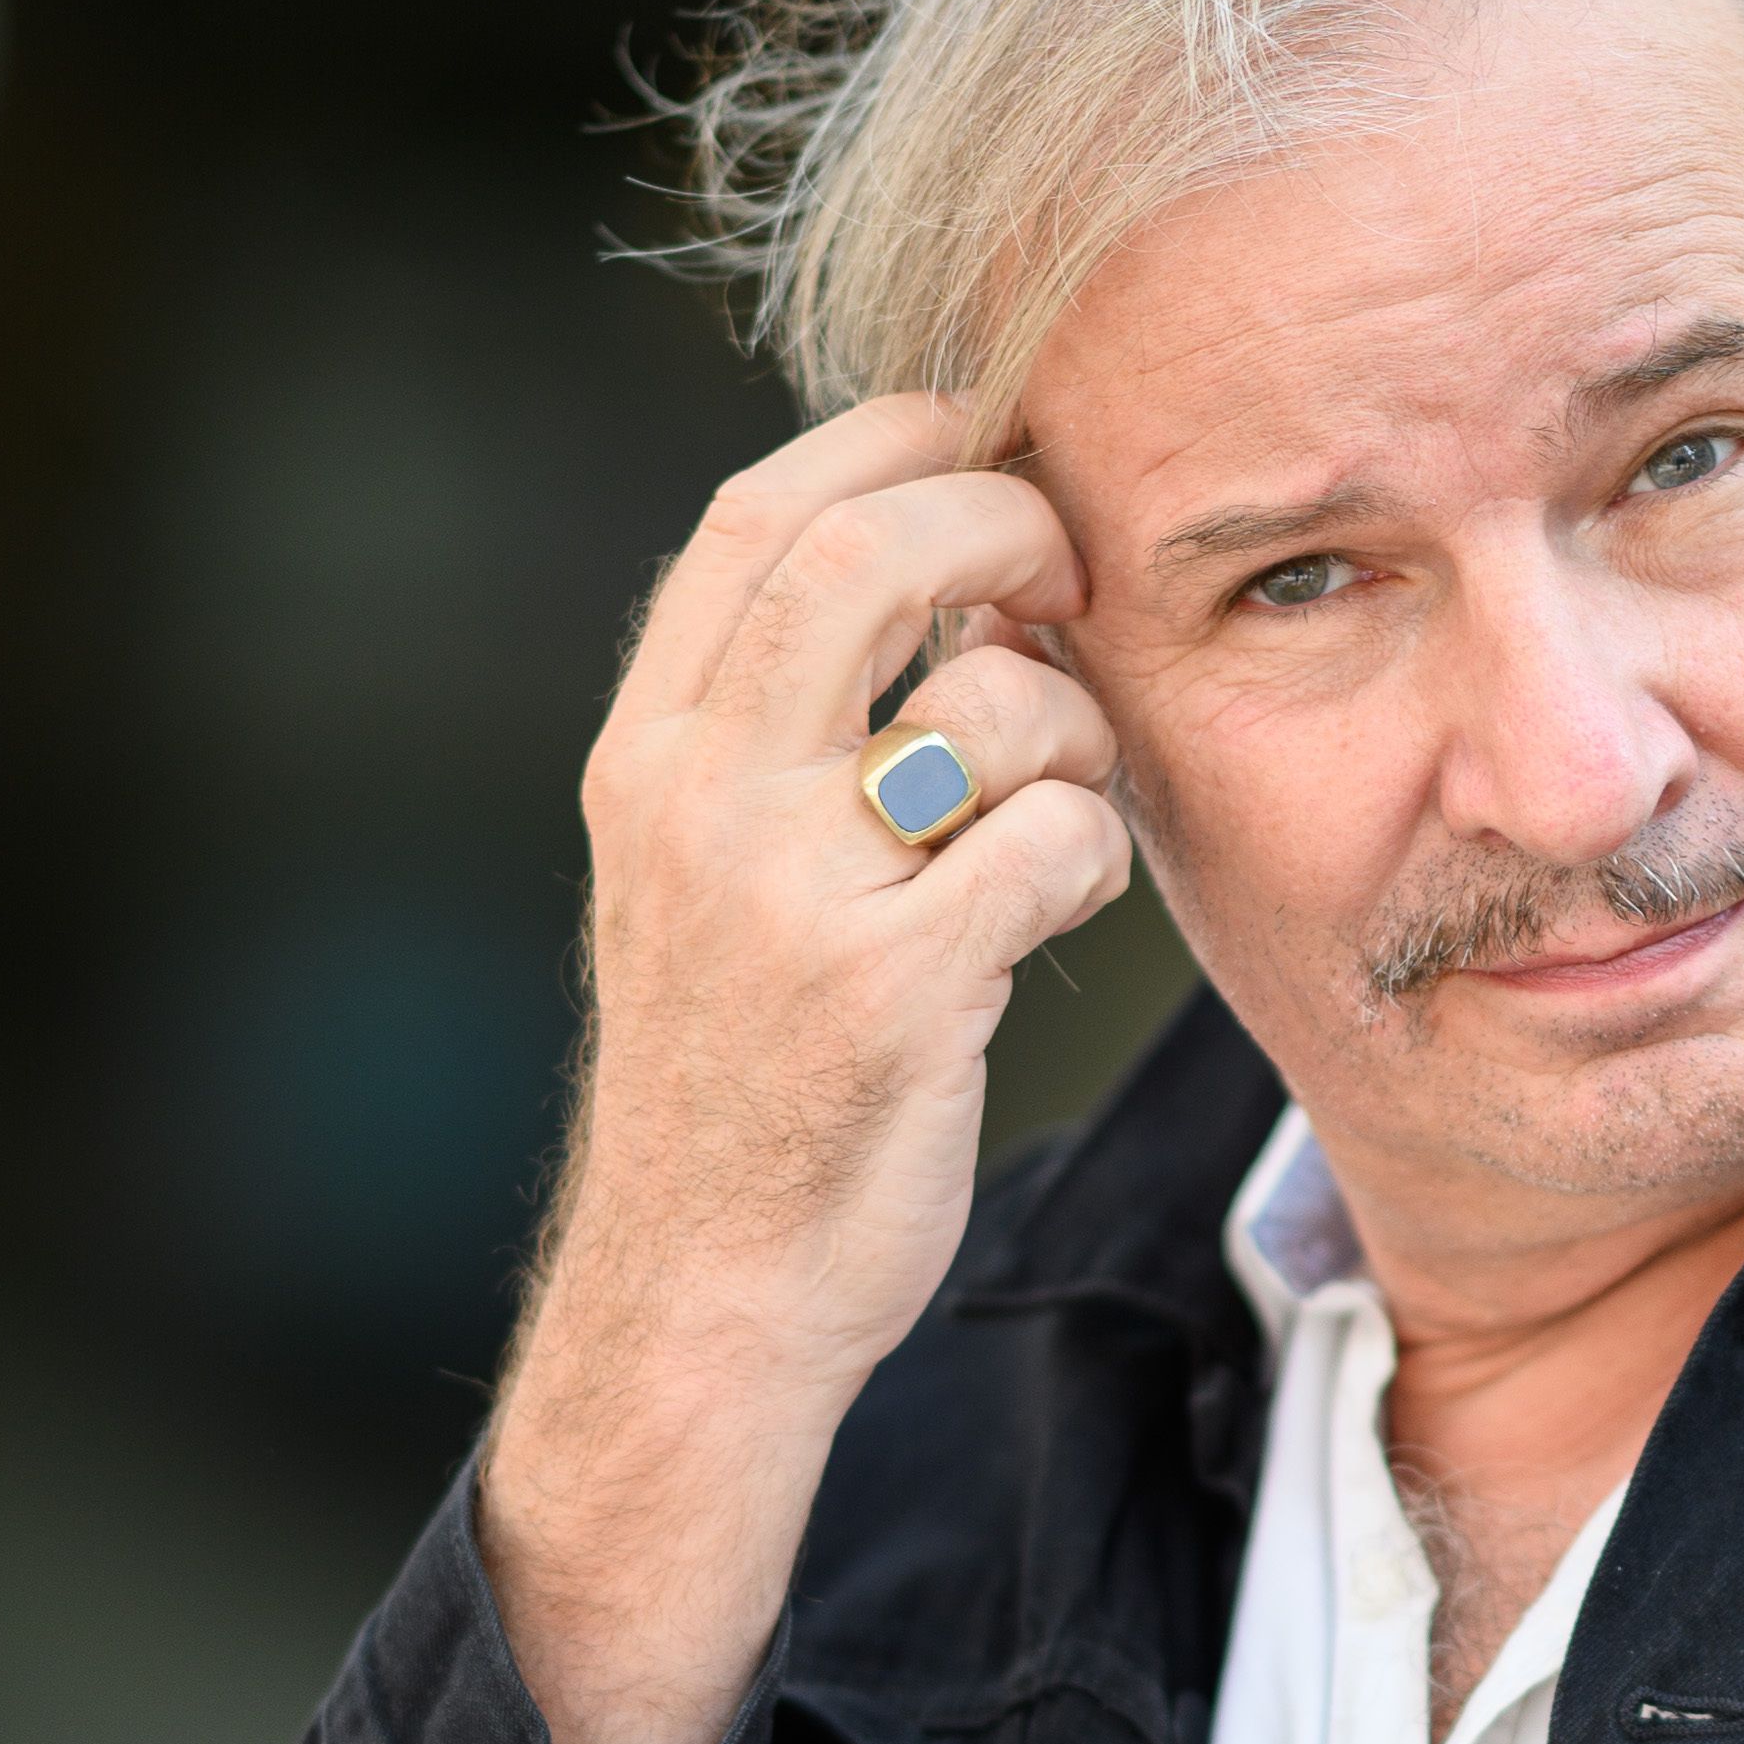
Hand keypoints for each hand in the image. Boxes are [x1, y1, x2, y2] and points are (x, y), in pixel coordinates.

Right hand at [480, 398, 1131, 1743]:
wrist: (703, 1300)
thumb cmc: (741, 1088)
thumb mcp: (709, 885)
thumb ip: (783, 736)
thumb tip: (954, 583)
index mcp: (650, 754)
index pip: (759, 516)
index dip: (890, 444)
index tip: (985, 446)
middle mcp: (701, 797)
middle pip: (874, 551)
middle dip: (1008, 526)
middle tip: (1073, 573)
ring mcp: (793, 891)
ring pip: (996, 703)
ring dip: (1076, 735)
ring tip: (1062, 809)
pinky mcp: (894, 988)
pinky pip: (1056, 841)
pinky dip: (1093, 856)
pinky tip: (1061, 909)